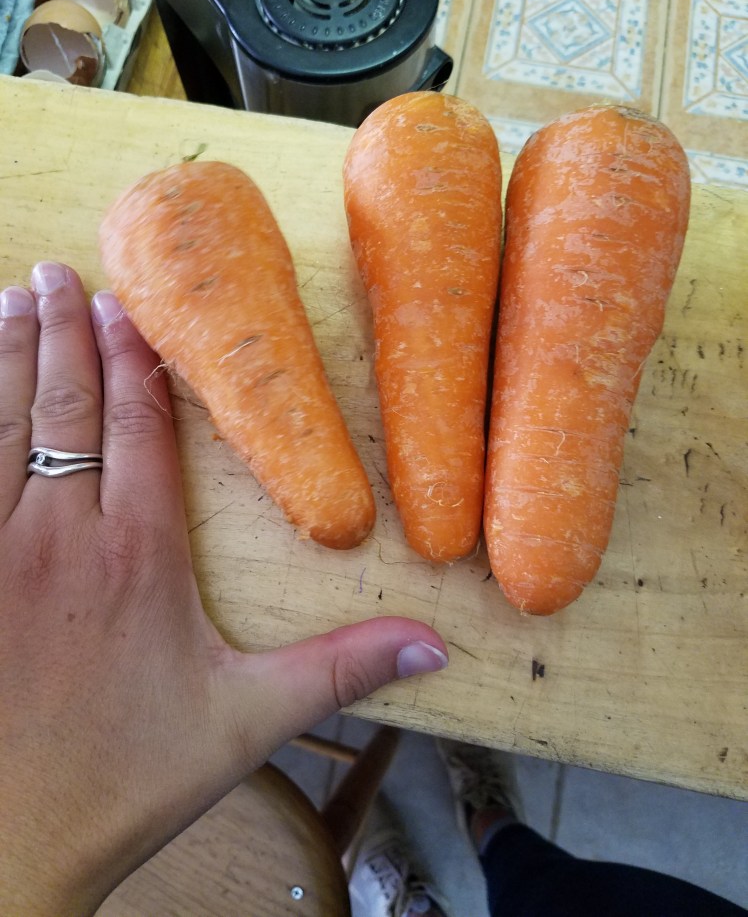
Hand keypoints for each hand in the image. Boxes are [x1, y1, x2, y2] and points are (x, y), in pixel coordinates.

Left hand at [0, 263, 447, 914]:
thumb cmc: (129, 777)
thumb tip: (435, 644)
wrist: (13, 842)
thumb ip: (340, 669)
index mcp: (138, 557)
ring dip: (8, 357)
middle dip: (65, 334)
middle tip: (59, 274)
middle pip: (64, 408)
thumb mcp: (248, 723)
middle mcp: (60, 538)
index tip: (126, 309)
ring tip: (14, 300)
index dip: (133, 363)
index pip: (138, 430)